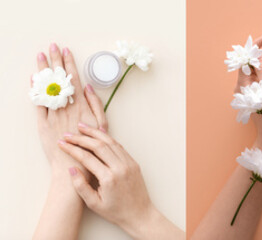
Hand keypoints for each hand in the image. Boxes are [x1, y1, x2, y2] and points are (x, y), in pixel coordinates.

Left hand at [33, 43, 106, 168]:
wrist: (74, 166)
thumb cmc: (92, 149)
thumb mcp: (103, 126)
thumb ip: (96, 105)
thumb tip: (87, 88)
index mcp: (82, 107)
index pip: (74, 79)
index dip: (69, 64)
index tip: (66, 51)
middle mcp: (67, 108)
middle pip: (60, 80)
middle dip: (56, 61)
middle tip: (52, 47)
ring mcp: (53, 115)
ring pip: (47, 88)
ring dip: (44, 70)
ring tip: (41, 56)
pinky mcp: (43, 124)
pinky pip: (38, 104)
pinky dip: (35, 91)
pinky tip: (33, 79)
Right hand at [58, 124, 180, 238]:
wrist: (140, 214)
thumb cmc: (115, 211)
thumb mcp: (93, 203)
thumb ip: (80, 186)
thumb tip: (71, 168)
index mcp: (109, 178)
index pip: (86, 158)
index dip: (72, 149)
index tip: (61, 144)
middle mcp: (120, 168)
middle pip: (99, 146)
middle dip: (81, 138)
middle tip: (68, 134)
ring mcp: (129, 164)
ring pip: (111, 142)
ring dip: (95, 133)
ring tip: (82, 127)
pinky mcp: (134, 163)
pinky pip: (119, 146)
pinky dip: (108, 138)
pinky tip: (99, 134)